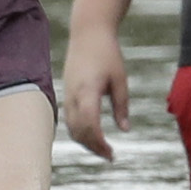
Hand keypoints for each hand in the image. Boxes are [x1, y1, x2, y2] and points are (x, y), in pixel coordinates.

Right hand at [60, 27, 135, 161]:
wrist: (87, 33)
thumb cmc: (107, 54)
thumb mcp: (120, 80)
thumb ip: (121, 106)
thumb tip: (124, 130)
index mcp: (88, 91)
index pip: (89, 126)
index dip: (99, 143)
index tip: (112, 154)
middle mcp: (73, 95)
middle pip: (79, 131)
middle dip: (93, 147)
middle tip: (110, 156)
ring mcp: (67, 94)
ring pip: (71, 127)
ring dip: (85, 141)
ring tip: (102, 148)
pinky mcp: (66, 93)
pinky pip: (69, 119)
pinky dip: (79, 131)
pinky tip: (92, 135)